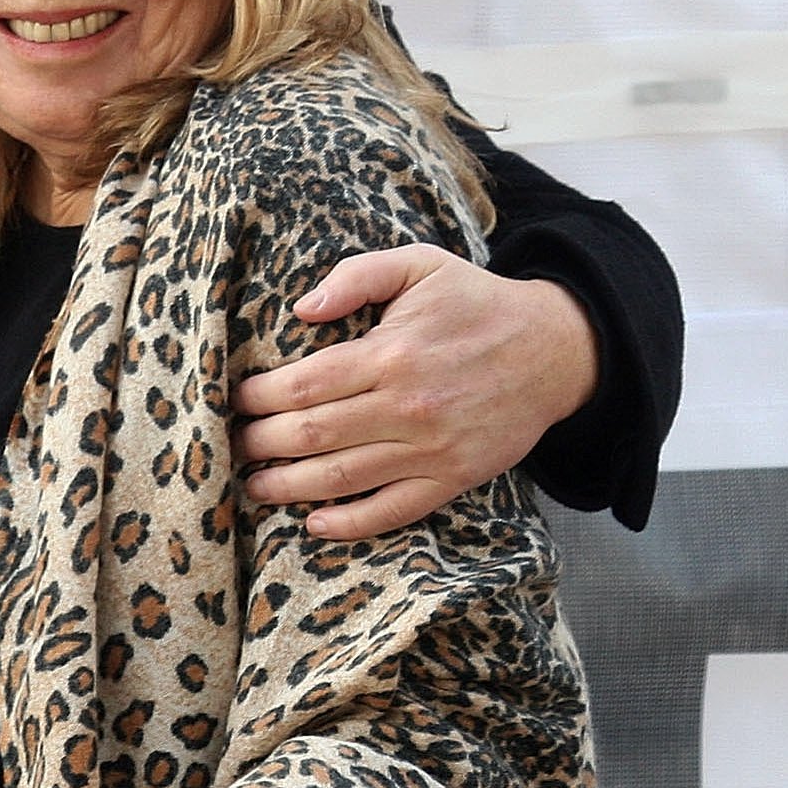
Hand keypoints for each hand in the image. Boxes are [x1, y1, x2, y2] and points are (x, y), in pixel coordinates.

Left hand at [234, 246, 598, 538]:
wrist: (555, 349)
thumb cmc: (477, 302)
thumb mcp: (419, 264)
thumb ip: (356, 276)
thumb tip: (301, 308)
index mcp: (390, 353)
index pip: (303, 384)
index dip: (258, 397)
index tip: (235, 400)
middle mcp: (407, 407)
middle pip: (311, 434)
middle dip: (261, 443)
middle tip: (232, 445)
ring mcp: (431, 449)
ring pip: (342, 478)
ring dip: (288, 486)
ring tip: (254, 486)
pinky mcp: (453, 478)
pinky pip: (394, 510)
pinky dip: (351, 523)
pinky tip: (315, 523)